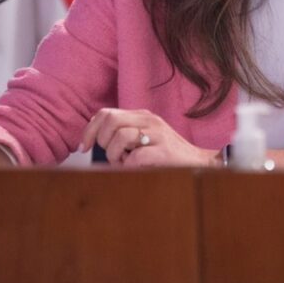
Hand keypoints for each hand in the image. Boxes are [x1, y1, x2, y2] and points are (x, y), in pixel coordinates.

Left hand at [80, 108, 219, 167]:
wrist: (199, 163)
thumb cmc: (167, 154)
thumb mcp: (144, 138)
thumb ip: (123, 134)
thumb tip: (94, 140)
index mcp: (141, 116)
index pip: (105, 113)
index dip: (90, 130)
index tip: (84, 146)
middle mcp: (149, 120)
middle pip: (110, 121)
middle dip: (103, 142)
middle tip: (113, 156)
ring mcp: (158, 134)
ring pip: (120, 137)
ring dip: (116, 156)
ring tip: (126, 163)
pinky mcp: (164, 151)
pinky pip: (135, 157)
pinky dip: (129, 167)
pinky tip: (137, 169)